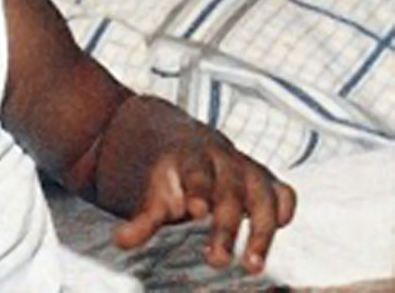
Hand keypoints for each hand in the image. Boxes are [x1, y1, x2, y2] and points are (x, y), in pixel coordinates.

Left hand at [113, 128, 296, 274]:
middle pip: (230, 192)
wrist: (182, 141)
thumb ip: (142, 219)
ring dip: (261, 231)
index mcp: (190, 157)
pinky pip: (283, 192)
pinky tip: (279, 229)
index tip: (196, 211)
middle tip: (216, 261)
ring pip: (263, 195)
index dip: (199, 189)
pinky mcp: (266, 180)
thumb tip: (120, 241)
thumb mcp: (153, 191)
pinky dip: (285, 209)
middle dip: (225, 228)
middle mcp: (223, 160)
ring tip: (252, 265)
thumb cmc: (169, 174)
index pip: (197, 172)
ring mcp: (247, 169)